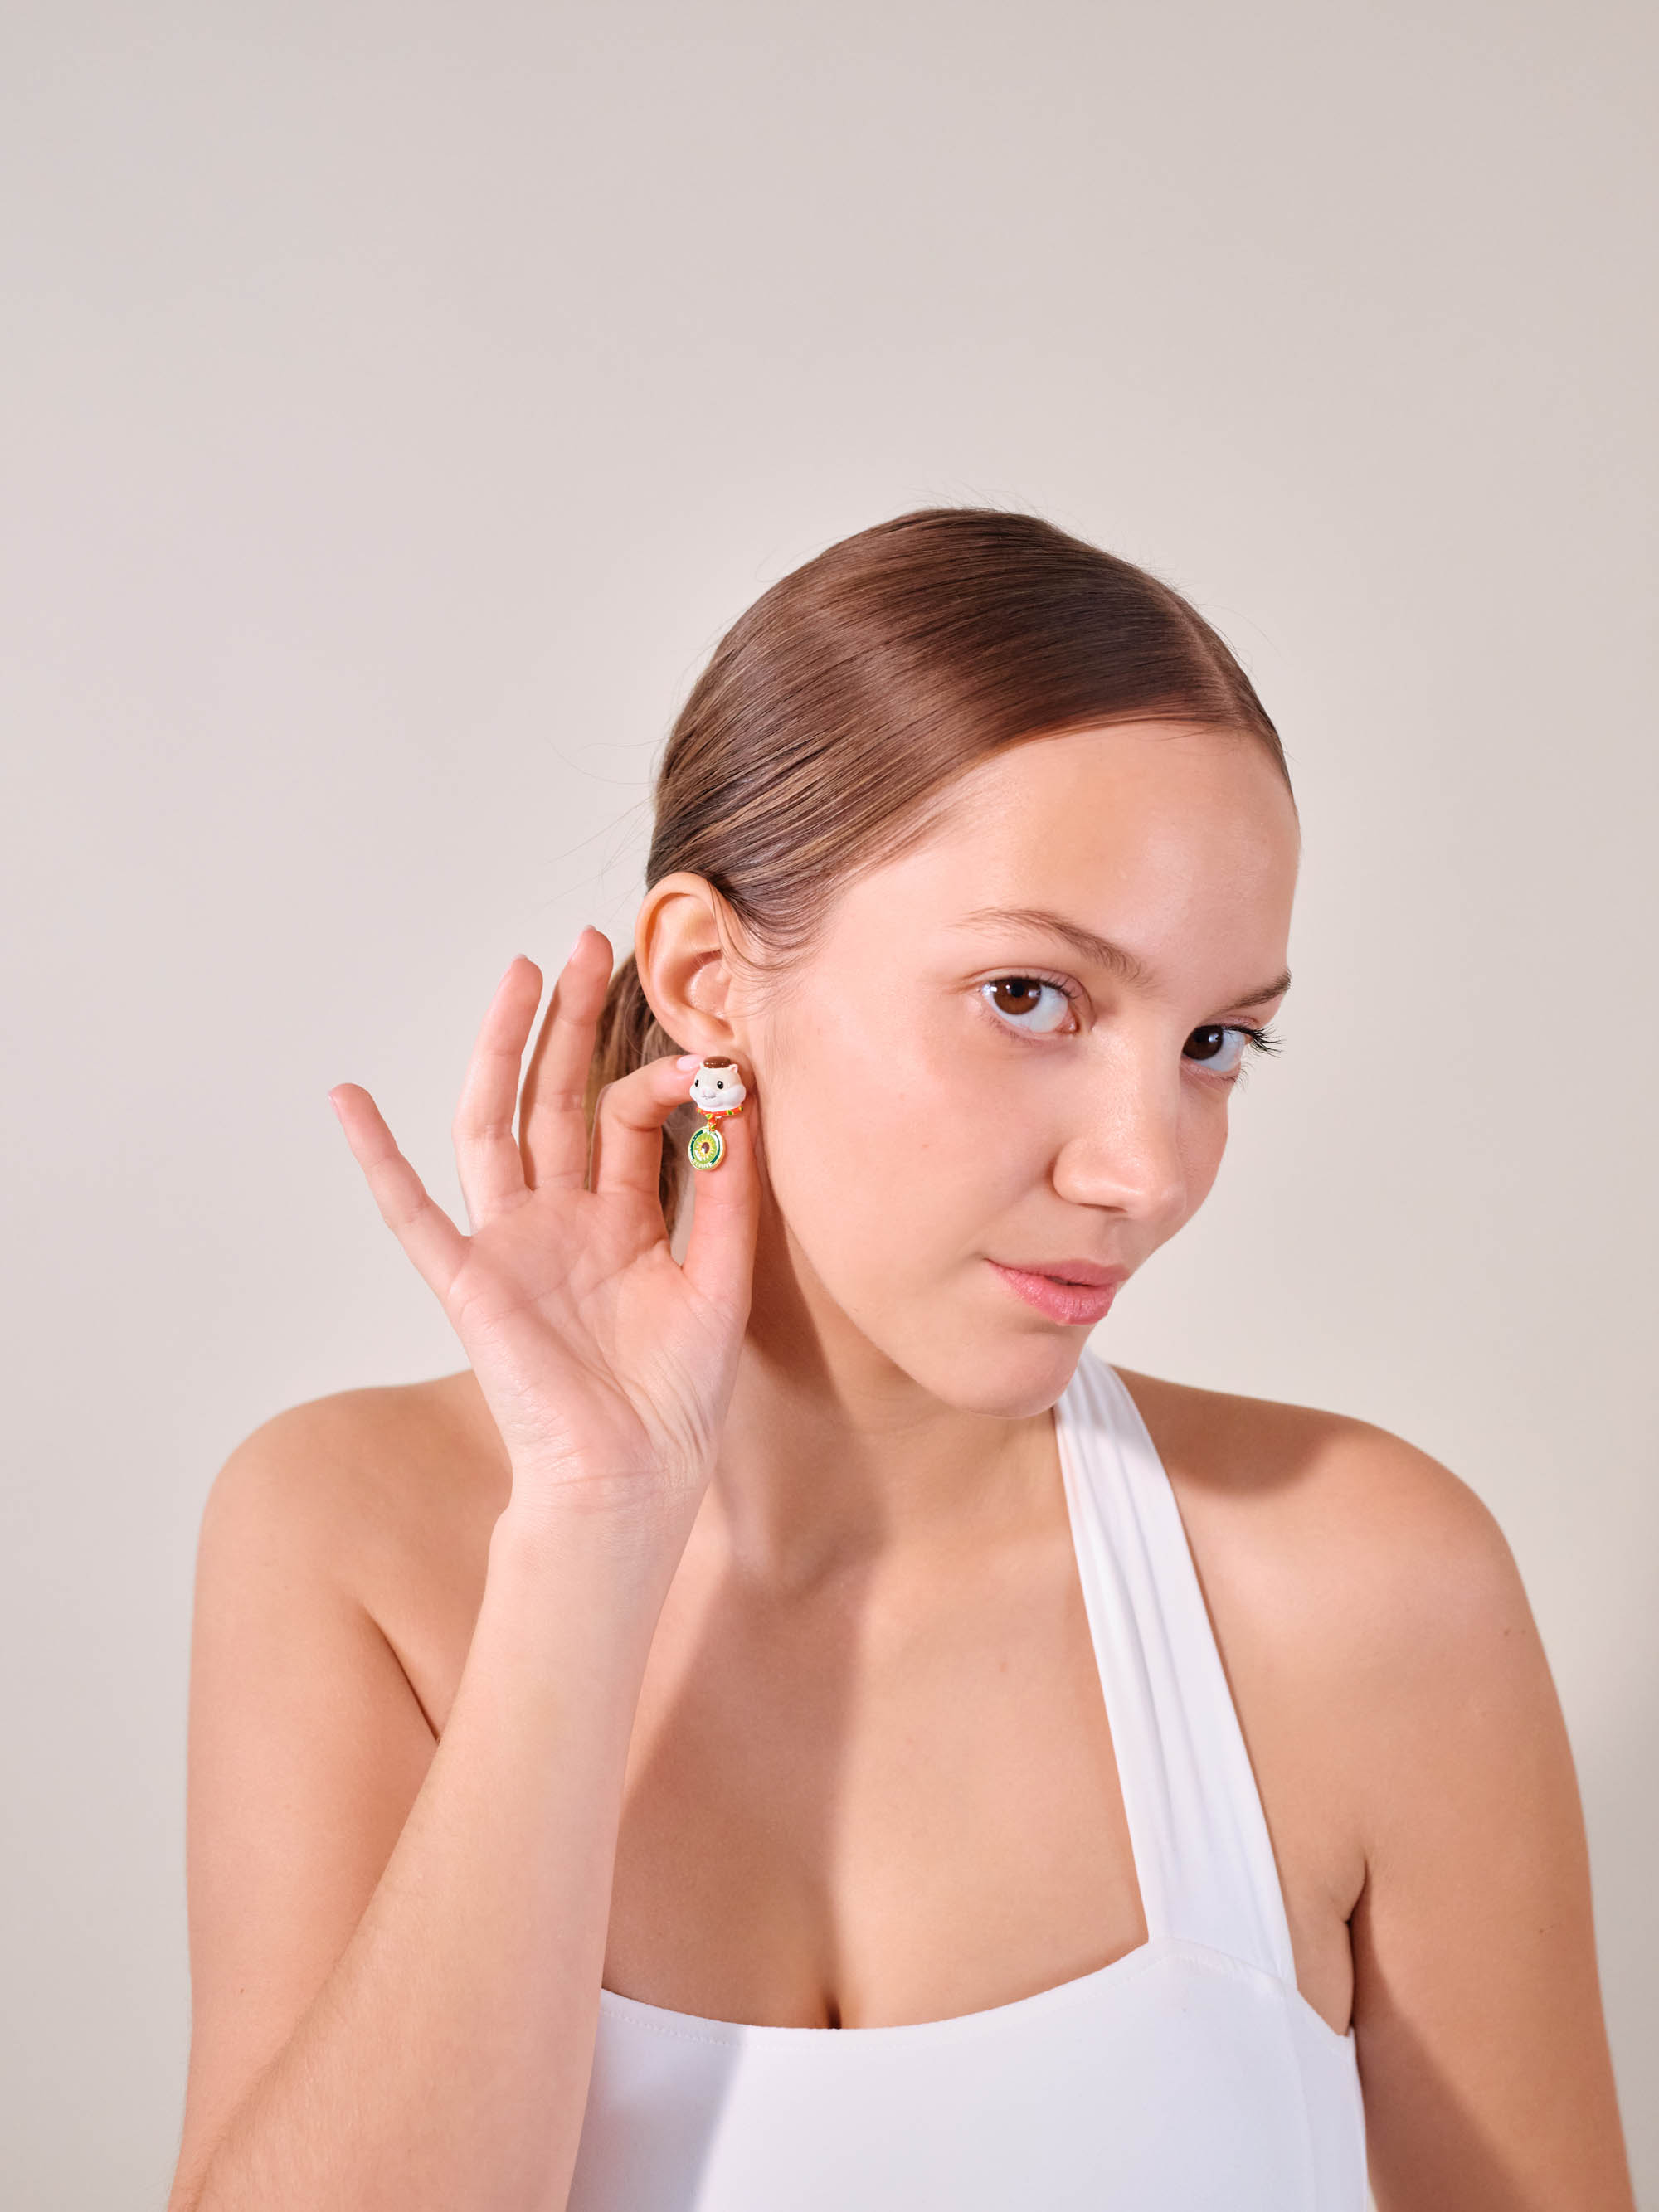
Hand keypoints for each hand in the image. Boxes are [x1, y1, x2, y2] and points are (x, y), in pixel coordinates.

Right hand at [327, 929, 759, 1559]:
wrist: (630, 1478)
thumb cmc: (676, 1397)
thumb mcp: (720, 1279)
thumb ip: (729, 1194)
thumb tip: (741, 1103)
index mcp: (621, 1219)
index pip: (629, 1119)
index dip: (661, 1077)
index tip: (705, 1052)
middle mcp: (561, 1219)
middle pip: (557, 1098)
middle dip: (571, 1021)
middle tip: (590, 943)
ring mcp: (511, 1244)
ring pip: (496, 1126)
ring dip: (502, 1050)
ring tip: (520, 973)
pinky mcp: (469, 1280)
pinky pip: (411, 1214)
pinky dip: (376, 1158)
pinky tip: (349, 1100)